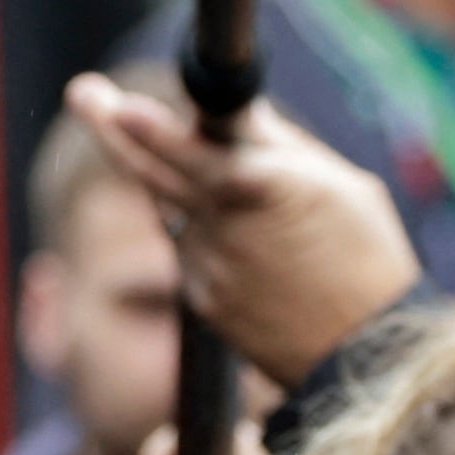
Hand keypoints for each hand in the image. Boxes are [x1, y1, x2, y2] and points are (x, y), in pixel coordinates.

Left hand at [62, 75, 423, 389]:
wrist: (371, 362)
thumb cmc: (370, 262)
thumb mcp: (342, 186)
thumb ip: (277, 146)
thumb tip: (232, 112)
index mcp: (259, 187)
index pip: (186, 146)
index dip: (146, 125)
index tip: (115, 102)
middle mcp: (220, 224)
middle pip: (150, 170)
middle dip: (112, 129)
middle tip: (83, 93)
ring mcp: (205, 267)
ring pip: (182, 212)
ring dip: (200, 201)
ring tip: (276, 232)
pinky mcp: (202, 303)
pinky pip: (195, 255)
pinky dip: (215, 244)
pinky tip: (266, 267)